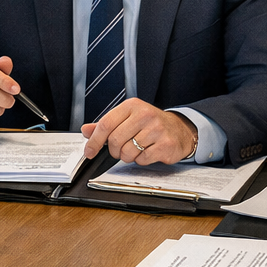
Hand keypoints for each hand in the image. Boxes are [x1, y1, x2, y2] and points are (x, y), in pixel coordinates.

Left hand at [81, 99, 198, 163]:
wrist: (180, 130)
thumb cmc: (151, 124)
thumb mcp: (128, 119)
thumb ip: (107, 125)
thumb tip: (86, 130)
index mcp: (132, 106)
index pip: (106, 124)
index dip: (94, 141)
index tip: (89, 151)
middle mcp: (144, 115)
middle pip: (115, 140)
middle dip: (114, 151)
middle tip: (121, 150)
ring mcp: (156, 129)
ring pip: (128, 152)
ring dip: (129, 156)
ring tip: (137, 149)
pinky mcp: (165, 144)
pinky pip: (142, 159)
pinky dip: (141, 160)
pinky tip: (148, 151)